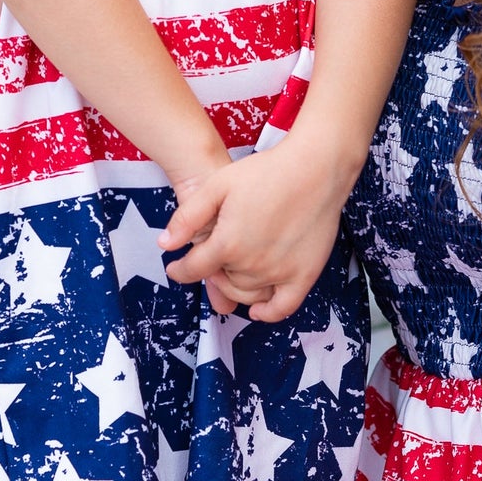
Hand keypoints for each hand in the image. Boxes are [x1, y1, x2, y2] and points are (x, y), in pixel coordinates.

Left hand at [162, 140, 350, 320]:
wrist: (316, 167)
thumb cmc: (268, 171)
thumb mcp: (218, 185)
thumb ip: (188, 216)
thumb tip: (165, 244)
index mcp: (228, 243)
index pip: (194, 269)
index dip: (180, 270)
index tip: (176, 269)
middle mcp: (252, 264)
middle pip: (221, 281)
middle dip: (211, 271)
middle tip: (212, 256)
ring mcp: (280, 272)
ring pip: (247, 294)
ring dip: (234, 286)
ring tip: (232, 270)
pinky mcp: (304, 274)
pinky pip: (283, 307)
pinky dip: (268, 313)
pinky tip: (258, 309)